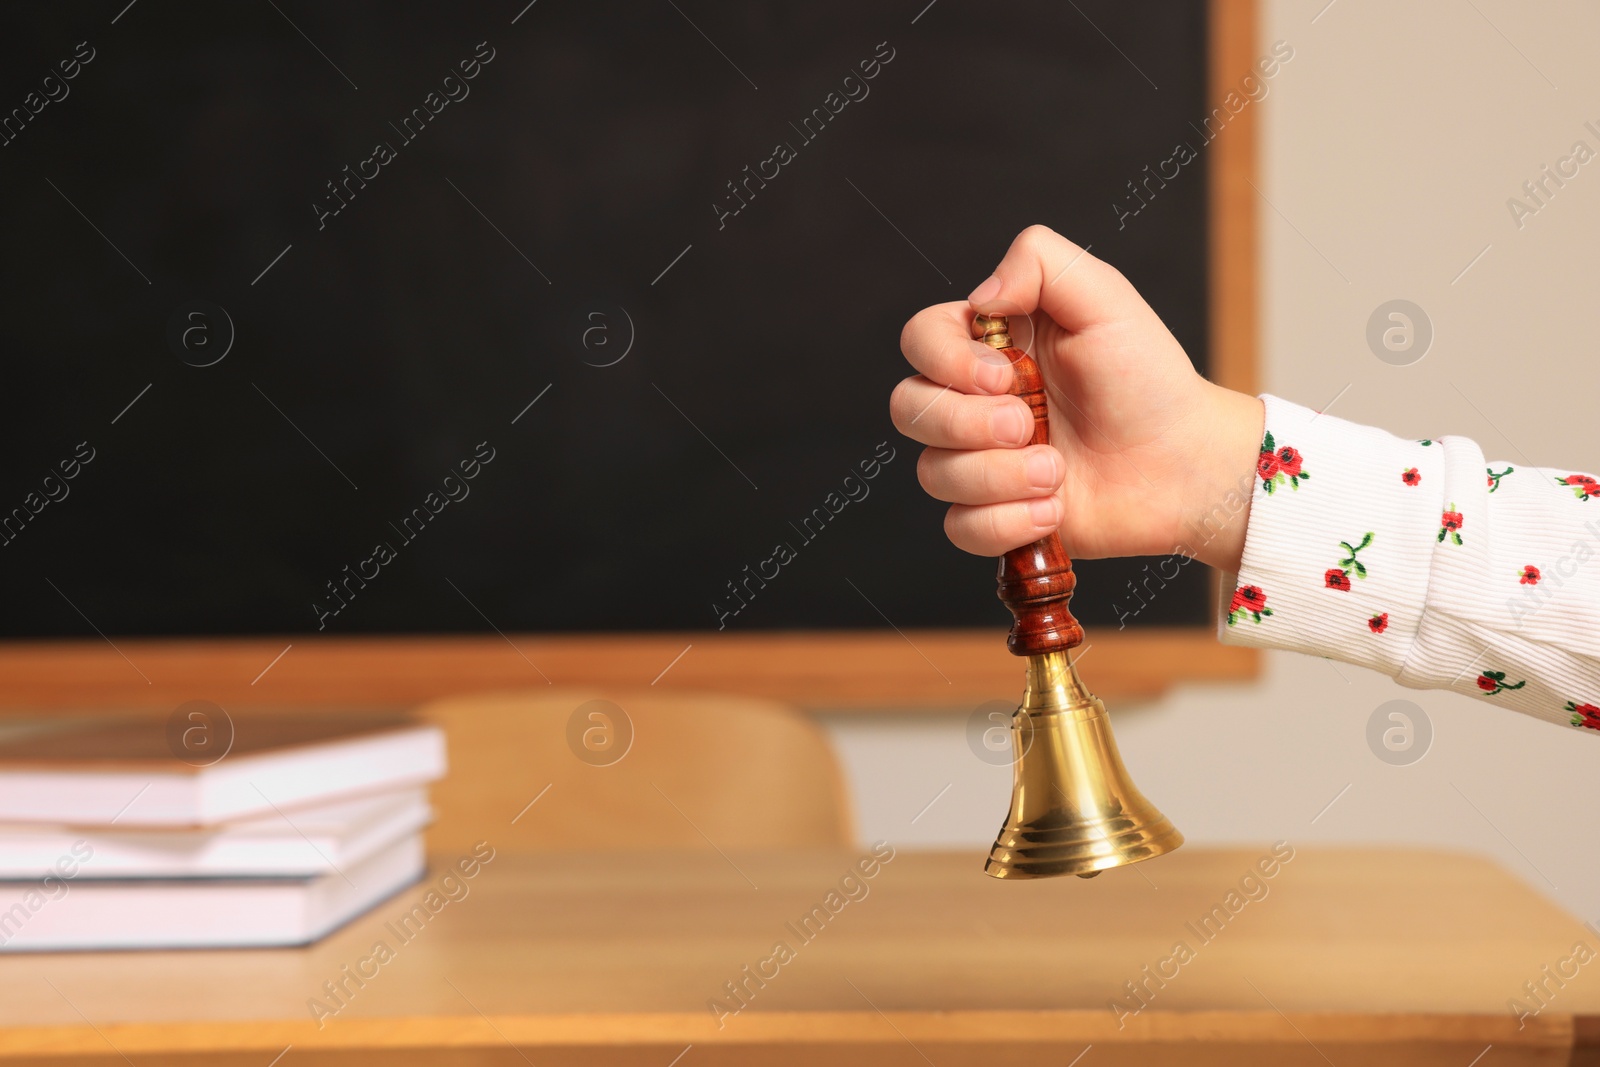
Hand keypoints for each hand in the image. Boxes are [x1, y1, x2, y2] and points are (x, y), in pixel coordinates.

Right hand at [889, 225, 1263, 572]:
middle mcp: (976, 402)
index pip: (920, 339)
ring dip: (997, 476)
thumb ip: (1039, 262)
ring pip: (933, 473)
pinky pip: (959, 528)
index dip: (944, 360)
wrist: (1185, 464)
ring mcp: (982, 462)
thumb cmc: (1148, 380)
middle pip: (908, 409)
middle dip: (965, 423)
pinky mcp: (998, 516)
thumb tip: (980, 297)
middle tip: (1028, 425)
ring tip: (1056, 472)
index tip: (1002, 374)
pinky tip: (1054, 508)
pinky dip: (1005, 522)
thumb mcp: (1105, 297)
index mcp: (990, 345)